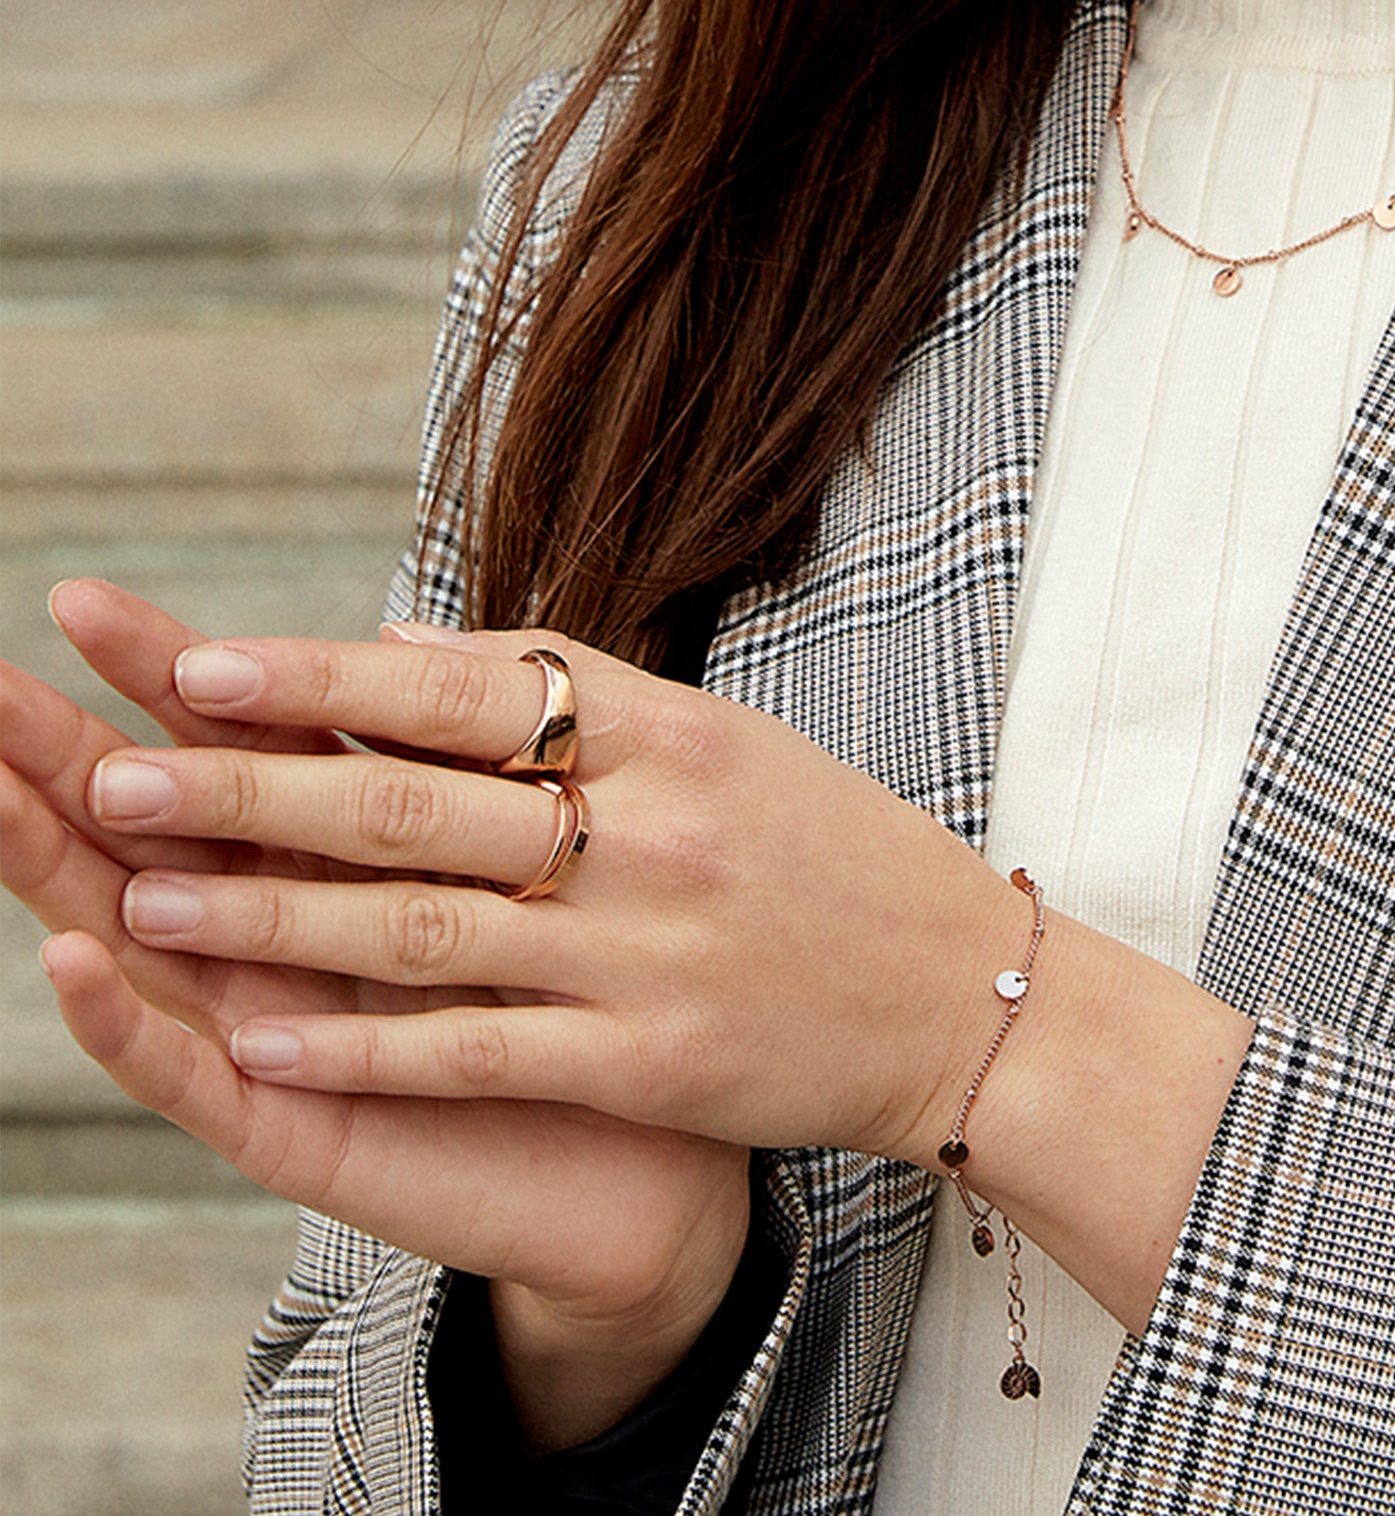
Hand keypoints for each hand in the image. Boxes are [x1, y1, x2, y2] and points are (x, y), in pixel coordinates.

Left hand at [44, 600, 1253, 1339]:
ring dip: (272, 916)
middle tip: (119, 773)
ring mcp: (645, 954)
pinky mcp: (646, 1064)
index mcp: (669, 733)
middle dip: (253, 789)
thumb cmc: (825, 853)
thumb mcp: (720, 741)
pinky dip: (364, 1048)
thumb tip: (398, 648)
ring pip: (420, 930)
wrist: (958, 995)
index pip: (462, 691)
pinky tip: (265, 1043)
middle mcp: (652, 832)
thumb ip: (570, 693)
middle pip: (415, 804)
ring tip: (149, 896)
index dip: (320, 680)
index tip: (196, 665)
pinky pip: (476, 1052)